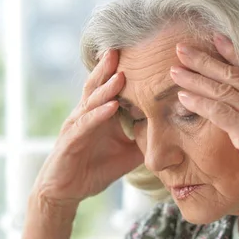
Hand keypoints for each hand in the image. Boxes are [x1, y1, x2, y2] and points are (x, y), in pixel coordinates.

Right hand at [33, 50, 142, 209]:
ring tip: (121, 73)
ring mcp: (77, 126)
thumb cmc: (93, 171)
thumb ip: (145, 141)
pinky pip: (86, 124)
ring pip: (92, 101)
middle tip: (127, 46)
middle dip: (111, 67)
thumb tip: (173, 134)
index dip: (124, 71)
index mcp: (99, 115)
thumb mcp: (127, 155)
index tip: (144, 54)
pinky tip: (111, 107)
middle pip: (99, 85)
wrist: (66, 192)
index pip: (112, 87)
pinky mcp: (71, 141)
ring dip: (107, 87)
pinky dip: (99, 114)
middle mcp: (86, 114)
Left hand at [169, 34, 238, 209]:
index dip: (231, 53)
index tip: (214, 39)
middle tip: (182, 48)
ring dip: (195, 78)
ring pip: (222, 90)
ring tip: (174, 70)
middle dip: (204, 60)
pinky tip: (182, 97)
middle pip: (232, 75)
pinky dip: (199, 103)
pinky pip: (219, 113)